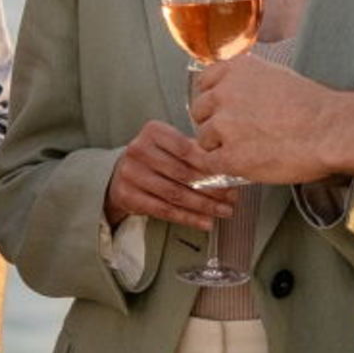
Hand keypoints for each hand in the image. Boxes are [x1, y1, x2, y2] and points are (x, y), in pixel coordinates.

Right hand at [105, 120, 225, 227]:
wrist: (122, 173)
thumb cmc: (155, 158)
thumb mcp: (172, 146)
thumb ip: (196, 153)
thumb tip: (227, 169)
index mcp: (153, 131)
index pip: (186, 149)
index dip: (210, 165)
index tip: (229, 176)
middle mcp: (138, 150)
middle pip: (182, 173)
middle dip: (211, 188)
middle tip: (231, 197)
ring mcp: (130, 174)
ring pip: (175, 194)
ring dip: (203, 206)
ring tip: (222, 211)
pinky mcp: (128, 196)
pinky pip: (164, 210)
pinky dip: (188, 218)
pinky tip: (204, 221)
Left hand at [188, 51, 345, 186]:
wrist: (331, 131)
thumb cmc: (314, 107)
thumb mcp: (276, 76)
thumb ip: (249, 82)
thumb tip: (236, 95)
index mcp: (236, 70)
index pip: (204, 83)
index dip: (213, 100)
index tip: (222, 110)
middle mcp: (224, 93)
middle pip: (199, 111)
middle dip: (214, 123)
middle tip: (237, 134)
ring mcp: (224, 125)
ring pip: (203, 139)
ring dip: (219, 146)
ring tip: (248, 149)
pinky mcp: (230, 156)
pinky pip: (210, 163)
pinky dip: (223, 166)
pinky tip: (241, 164)